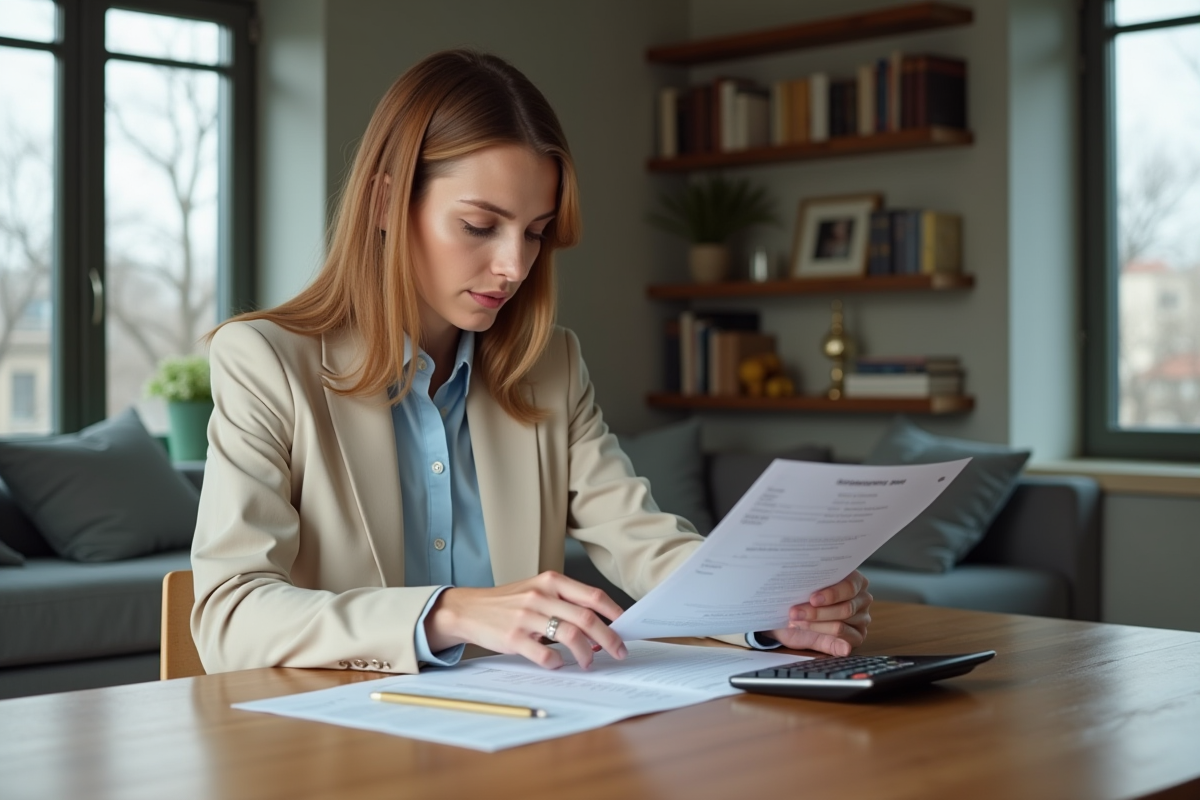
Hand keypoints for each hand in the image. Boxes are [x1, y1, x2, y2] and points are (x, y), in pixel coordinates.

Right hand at [424, 571, 627, 669]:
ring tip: (589, 662)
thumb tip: (601, 623)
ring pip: (570, 636)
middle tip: (619, 652)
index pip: (593, 596)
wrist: (469, 609)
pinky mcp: (513, 637)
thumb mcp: (537, 590)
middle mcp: (541, 595)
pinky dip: (557, 662)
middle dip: (609, 638)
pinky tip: (558, 664)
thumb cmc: (509, 602)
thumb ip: (565, 601)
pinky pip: (544, 654)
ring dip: (586, 653)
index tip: (627, 627)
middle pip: (587, 618)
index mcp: (551, 581)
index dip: (615, 613)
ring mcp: (526, 617)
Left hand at [764, 571, 871, 656]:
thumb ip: (813, 588)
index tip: (812, 599)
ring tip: (797, 622)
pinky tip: (811, 635)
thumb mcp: (807, 589)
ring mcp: (862, 618)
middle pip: (846, 608)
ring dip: (816, 626)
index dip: (832, 594)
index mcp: (855, 580)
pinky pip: (844, 640)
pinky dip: (825, 638)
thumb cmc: (805, 596)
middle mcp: (863, 598)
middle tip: (796, 613)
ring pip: (840, 626)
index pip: (850, 586)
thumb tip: (811, 590)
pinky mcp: (858, 636)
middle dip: (818, 612)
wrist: (797, 613)